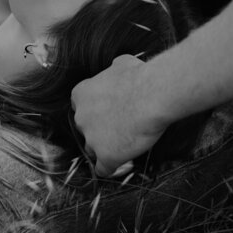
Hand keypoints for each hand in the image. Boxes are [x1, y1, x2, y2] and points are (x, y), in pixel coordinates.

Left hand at [70, 54, 166, 177]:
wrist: (151, 96)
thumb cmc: (139, 77)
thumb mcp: (122, 64)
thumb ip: (113, 71)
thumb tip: (117, 67)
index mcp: (81, 95)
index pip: (81, 107)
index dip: (96, 111)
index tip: (109, 112)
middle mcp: (81, 118)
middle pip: (86, 129)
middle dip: (100, 130)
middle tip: (119, 127)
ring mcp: (92, 139)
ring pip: (93, 149)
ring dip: (105, 148)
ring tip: (124, 146)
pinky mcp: (106, 156)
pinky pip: (103, 169)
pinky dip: (111, 168)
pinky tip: (120, 165)